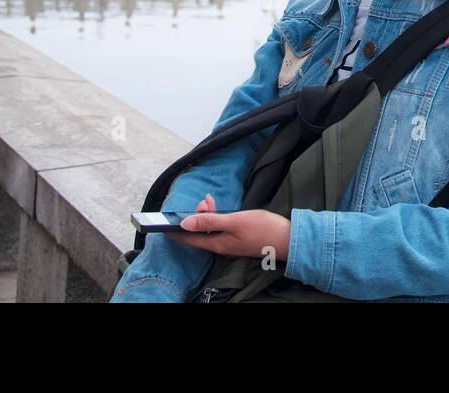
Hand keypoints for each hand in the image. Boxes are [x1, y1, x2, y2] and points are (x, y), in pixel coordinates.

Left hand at [165, 195, 291, 261]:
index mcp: (216, 244)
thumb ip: (209, 221)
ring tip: (209, 201)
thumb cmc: (262, 228)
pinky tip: (218, 208)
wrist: (287, 238)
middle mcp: (220, 246)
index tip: (161, 224)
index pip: (188, 239)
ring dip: (205, 215)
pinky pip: (218, 229)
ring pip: (208, 230)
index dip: (173, 232)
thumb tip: (184, 223)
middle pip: (197, 234)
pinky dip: (215, 218)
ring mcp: (229, 243)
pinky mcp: (236, 238)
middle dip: (193, 217)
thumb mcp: (234, 221)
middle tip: (203, 201)